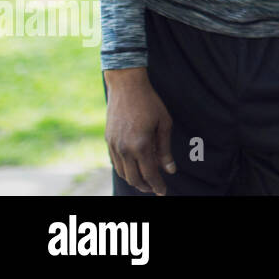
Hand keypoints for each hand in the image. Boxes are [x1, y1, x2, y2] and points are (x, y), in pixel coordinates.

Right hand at [104, 67, 175, 195]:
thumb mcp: (164, 124)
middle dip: (146, 186)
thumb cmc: (150, 103)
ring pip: (123, 172)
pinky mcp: (108, 141)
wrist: (126, 87)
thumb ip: (165, 149)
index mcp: (141, 145)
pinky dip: (125, 169)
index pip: (149, 174)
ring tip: (146, 180)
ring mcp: (114, 146)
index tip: (163, 192)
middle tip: (155, 188)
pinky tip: (134, 167)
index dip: (157, 185)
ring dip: (134, 180)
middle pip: (134, 178)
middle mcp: (124, 149)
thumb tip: (170, 170)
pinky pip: (115, 162)